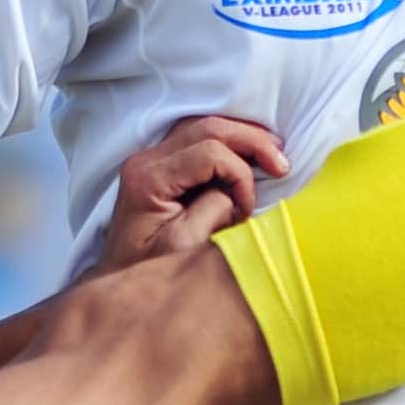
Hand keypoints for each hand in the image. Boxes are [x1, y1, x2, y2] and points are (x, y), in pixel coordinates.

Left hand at [95, 116, 289, 271]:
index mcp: (148, 178)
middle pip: (207, 128)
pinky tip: (250, 153)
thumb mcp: (184, 246)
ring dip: (242, 136)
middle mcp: (146, 160)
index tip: (247, 208)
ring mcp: (151, 159)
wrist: (122, 277)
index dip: (239, 174)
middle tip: (282, 162)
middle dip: (251, 141)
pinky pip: (197, 139)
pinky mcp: (160, 166)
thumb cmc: (150, 269)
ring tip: (273, 151)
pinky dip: (228, 143)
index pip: (209, 153)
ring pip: (203, 127)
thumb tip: (234, 191)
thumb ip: (213, 210)